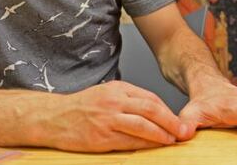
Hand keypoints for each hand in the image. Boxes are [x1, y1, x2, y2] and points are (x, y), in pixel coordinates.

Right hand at [42, 81, 188, 151]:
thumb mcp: (106, 93)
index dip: (167, 110)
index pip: (150, 98)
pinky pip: (128, 141)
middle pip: (150, 110)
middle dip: (171, 121)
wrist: (52, 117)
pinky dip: (144, 144)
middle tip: (183, 131)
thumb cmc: (81, 107)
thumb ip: (128, 99)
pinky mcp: (101, 137)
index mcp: (117, 89)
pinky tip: (152, 147)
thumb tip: (154, 110)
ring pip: (142, 126)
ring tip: (172, 140)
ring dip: (161, 134)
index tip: (177, 120)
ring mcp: (107, 119)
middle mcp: (114, 102)